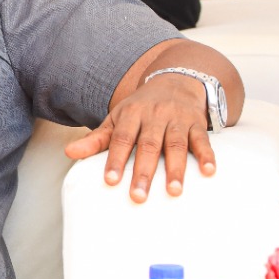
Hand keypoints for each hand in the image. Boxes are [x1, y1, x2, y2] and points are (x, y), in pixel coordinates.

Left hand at [64, 74, 216, 202]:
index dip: (116, 160)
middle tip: (138, 197)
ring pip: (175, 145)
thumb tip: (68, 153)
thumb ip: (96, 139)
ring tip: (173, 191)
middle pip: (148, 146)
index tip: (110, 181)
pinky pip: (203, 140)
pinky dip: (207, 155)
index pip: (121, 139)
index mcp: (131, 115)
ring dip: (176, 169)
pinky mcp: (197, 123)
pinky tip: (209, 172)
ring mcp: (177, 119)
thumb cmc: (140, 109)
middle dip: (144, 172)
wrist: (174, 82)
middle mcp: (154, 116)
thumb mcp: (116, 119)